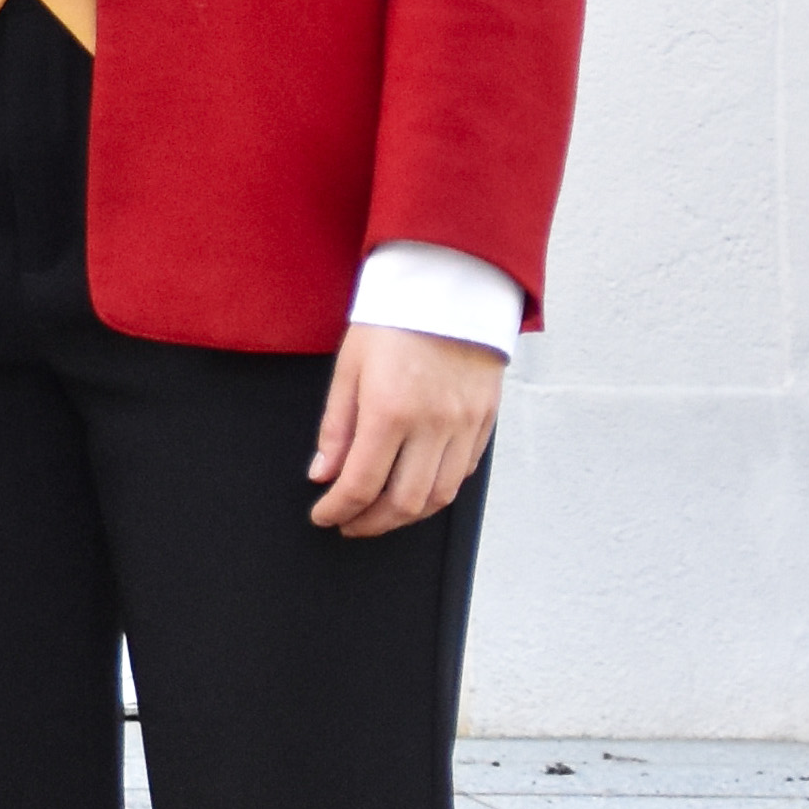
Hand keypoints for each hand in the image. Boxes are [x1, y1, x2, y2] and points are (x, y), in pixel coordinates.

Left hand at [308, 321, 505, 537]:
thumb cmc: (393, 319)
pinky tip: (416, 486)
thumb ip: (335, 427)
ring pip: (439, 497)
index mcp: (390, 410)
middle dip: (371, 523)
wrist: (449, 285)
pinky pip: (463, 474)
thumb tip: (324, 475)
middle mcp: (432, 424)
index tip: (324, 515)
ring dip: (406, 515)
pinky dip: (438, 490)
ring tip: (381, 512)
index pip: (361, 484)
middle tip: (350, 523)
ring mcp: (464, 425)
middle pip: (404, 503)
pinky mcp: (485, 421)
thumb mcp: (349, 366)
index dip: (338, 509)